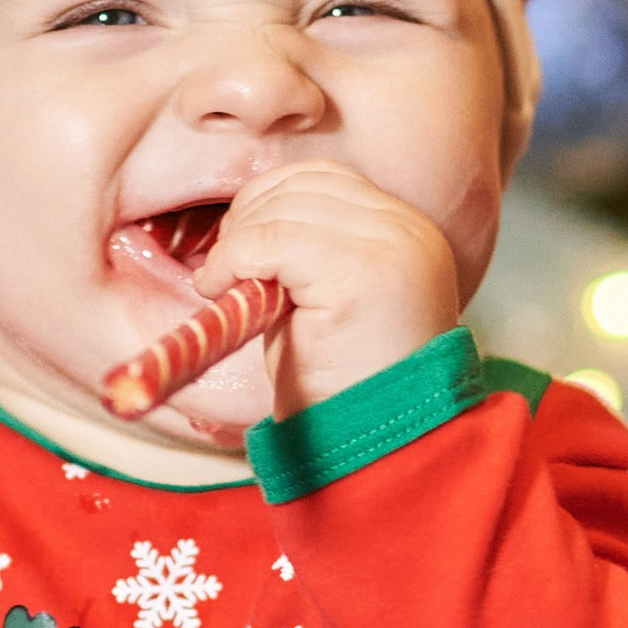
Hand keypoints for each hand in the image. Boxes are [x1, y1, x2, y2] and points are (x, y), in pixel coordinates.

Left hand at [199, 160, 457, 414]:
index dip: (269, 203)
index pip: (326, 179)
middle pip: (303, 183)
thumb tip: (249, 214)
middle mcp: (408, 229)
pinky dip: (231, 260)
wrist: (379, 447)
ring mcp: (389, 246)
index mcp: (408, 231)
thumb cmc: (346, 385)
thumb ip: (307, 250)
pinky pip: (269, 240)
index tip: (240, 248)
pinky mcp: (359, 272)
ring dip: (236, 242)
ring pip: (282, 207)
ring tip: (224, 287)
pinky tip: (219, 292)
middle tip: (225, 270)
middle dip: (248, 218)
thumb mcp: (328, 301)